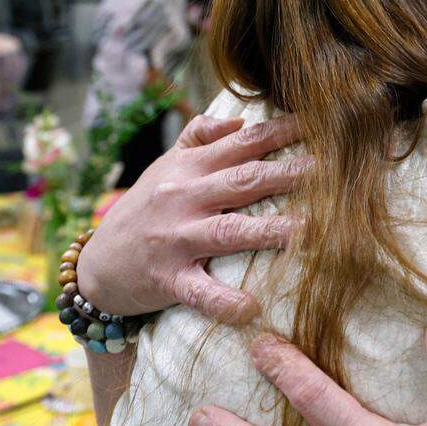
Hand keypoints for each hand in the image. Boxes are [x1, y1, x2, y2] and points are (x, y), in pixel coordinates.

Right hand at [77, 113, 307, 321]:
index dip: (281, 132)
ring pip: (230, 232)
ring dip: (271, 230)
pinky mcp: (168, 279)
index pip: (242, 142)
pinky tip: (253, 307)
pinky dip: (225, 300)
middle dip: (289, 173)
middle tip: (330, 169)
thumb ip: (199, 137)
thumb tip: (238, 118)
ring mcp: (176, 239)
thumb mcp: (166, 166)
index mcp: (190, 168)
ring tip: (310, 230)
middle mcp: (185, 198)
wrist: (95, 265)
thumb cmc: (144, 210)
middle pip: (244, 181)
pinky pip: (200, 291)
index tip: (320, 124)